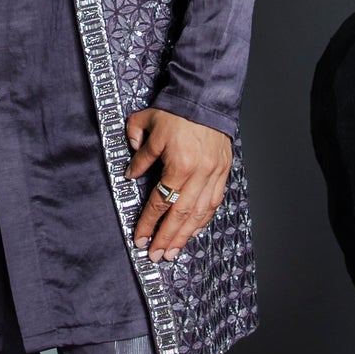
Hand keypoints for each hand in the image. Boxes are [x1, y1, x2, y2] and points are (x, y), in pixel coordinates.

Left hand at [125, 109, 230, 259]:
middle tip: (156, 256)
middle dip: (167, 239)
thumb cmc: (176, 110)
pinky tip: (194, 232)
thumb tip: (131, 175)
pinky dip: (203, 220)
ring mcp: (213, 174)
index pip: (160, 202)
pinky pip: (213, 203)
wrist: (206, 97)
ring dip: (185, 236)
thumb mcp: (147, 124)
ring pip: (199, 214)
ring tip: (173, 252)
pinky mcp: (223, 172)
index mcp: (179, 165)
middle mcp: (199, 174)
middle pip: (181, 215)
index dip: (148, 223)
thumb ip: (139, 154)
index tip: (140, 239)